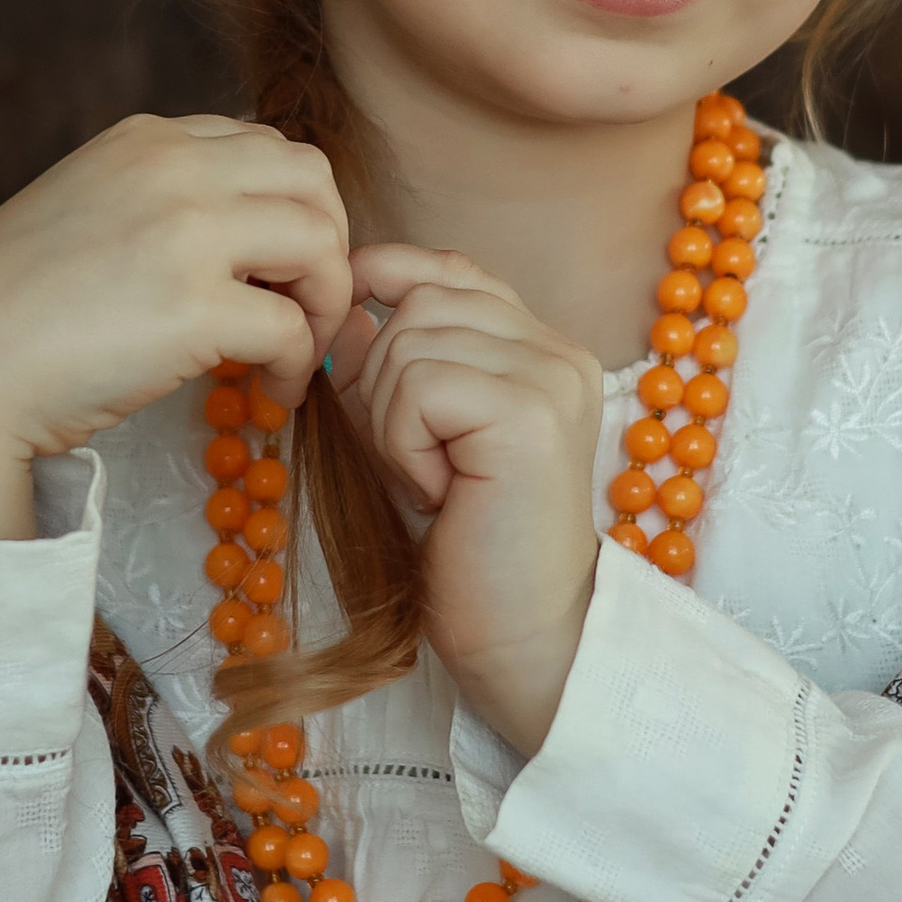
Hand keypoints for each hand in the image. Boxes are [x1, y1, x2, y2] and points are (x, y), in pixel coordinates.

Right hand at [0, 114, 350, 537]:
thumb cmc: (12, 310)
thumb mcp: (89, 212)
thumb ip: (159, 203)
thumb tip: (243, 242)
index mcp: (146, 139)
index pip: (266, 149)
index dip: (290, 213)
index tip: (276, 273)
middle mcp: (172, 165)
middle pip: (313, 179)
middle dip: (328, 245)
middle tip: (306, 309)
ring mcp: (186, 230)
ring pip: (321, 243)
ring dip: (325, 304)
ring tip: (294, 353)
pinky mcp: (194, 306)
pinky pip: (295, 327)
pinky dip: (300, 365)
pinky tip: (273, 393)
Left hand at [335, 244, 602, 755]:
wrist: (519, 631)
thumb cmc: (463, 541)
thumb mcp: (416, 433)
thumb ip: (393, 364)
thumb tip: (342, 306)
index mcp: (542, 349)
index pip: (453, 270)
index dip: (389, 280)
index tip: (348, 325)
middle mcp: (559, 351)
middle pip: (421, 301)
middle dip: (381, 376)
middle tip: (410, 456)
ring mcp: (551, 378)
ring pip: (412, 339)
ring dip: (390, 416)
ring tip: (429, 477)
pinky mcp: (530, 415)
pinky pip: (420, 386)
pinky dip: (404, 441)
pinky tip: (437, 490)